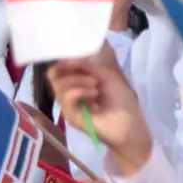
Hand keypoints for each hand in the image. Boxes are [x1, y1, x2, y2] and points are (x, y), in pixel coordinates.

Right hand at [46, 44, 152, 171]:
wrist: (129, 123)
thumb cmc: (121, 100)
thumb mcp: (105, 76)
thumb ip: (85, 66)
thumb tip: (67, 59)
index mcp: (77, 84)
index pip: (58, 71)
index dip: (64, 63)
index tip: (75, 61)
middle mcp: (69, 94)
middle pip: (53, 76)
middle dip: (70, 70)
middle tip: (89, 76)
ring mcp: (69, 106)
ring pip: (58, 86)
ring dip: (77, 81)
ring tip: (95, 86)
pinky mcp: (70, 116)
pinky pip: (65, 97)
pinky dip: (78, 91)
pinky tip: (93, 94)